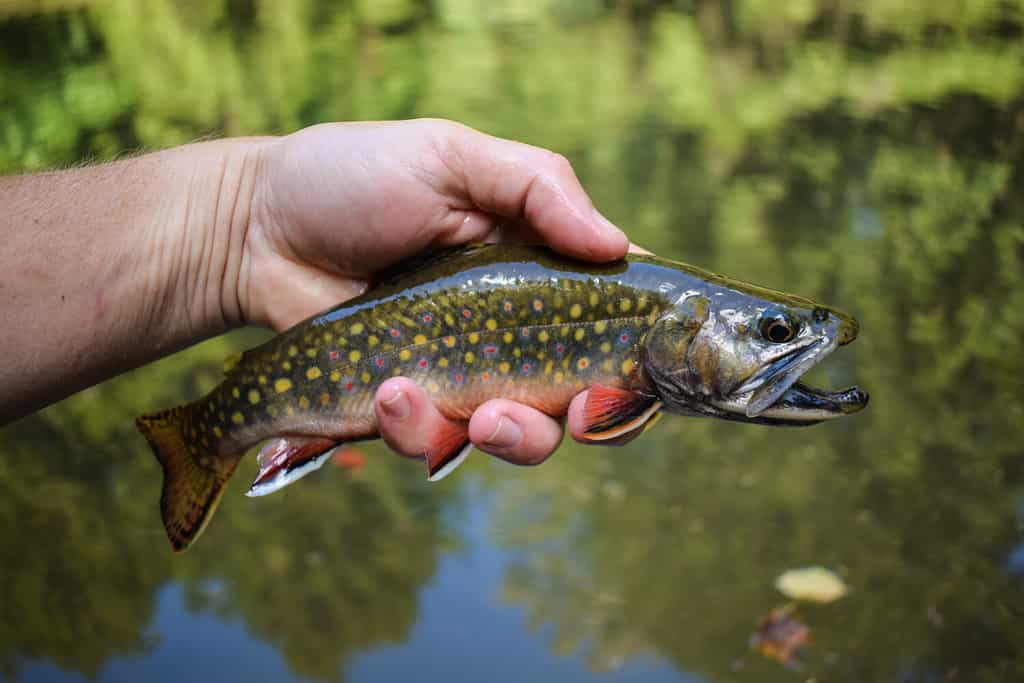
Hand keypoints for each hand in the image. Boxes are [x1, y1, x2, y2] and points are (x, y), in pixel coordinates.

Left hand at [238, 119, 628, 466]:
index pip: (614, 327)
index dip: (634, 367)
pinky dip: (416, 431)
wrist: (255, 226)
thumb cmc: (354, 176)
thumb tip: (620, 247)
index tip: (620, 383)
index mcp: (539, 269)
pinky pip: (434, 444)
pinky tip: (384, 393)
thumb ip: (538, 188)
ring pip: (513, 438)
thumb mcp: (450, 157)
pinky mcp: (408, 407)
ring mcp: (461, 375)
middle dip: (574, 424)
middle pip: (579, 404)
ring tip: (427, 399)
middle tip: (548, 415)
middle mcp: (513, 331)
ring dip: (489, 435)